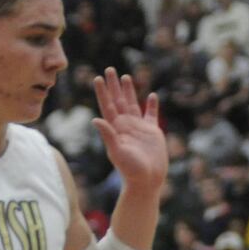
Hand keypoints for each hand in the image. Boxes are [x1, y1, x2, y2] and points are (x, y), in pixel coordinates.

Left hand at [92, 68, 165, 192]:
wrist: (147, 180)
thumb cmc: (131, 169)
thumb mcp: (117, 152)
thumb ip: (108, 135)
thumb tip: (95, 119)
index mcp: (116, 128)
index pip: (107, 106)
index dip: (103, 92)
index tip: (98, 78)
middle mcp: (125, 125)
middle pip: (118, 100)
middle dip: (114, 85)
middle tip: (109, 69)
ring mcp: (139, 128)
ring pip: (133, 104)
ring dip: (129, 91)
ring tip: (125, 77)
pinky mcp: (152, 132)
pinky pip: (151, 115)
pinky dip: (151, 105)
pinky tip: (151, 96)